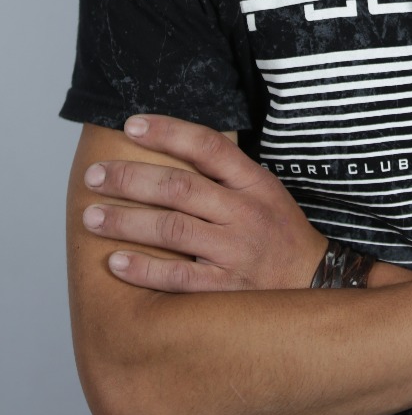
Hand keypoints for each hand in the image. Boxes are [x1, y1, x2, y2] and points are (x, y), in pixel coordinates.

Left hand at [82, 114, 328, 292]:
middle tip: (94, 175)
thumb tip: (169, 149)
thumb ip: (224, 175)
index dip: (168, 132)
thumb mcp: (265, 193)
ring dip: (127, 221)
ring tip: (91, 217)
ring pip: (173, 229)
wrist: (317, 286)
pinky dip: (145, 269)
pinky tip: (116, 262)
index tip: (130, 125)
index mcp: (255, 183)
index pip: (208, 147)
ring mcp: (237, 251)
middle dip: (130, 178)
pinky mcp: (228, 290)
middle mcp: (245, 213)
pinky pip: (180, 277)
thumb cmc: (279, 234)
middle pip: (180, 188)